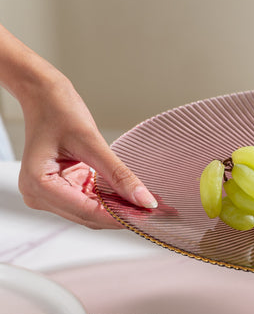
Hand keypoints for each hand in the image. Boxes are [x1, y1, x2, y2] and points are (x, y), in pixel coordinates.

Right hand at [18, 75, 156, 228]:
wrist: (45, 96)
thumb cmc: (59, 111)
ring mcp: (48, 195)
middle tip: (154, 212)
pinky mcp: (61, 190)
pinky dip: (111, 201)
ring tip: (147, 205)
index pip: (87, 212)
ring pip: (91, 213)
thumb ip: (119, 175)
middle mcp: (39, 195)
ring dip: (118, 210)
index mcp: (39, 184)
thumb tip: (144, 200)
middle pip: (89, 217)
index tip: (147, 217)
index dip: (119, 217)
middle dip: (122, 215)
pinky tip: (132, 198)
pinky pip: (90, 203)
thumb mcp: (92, 143)